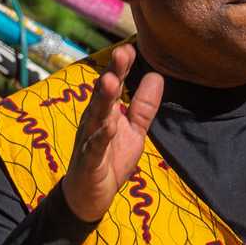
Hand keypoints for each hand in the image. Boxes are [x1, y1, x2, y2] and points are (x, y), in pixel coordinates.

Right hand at [61, 44, 162, 221]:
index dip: (122, 66)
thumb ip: (143, 106)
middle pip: (102, 93)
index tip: (132, 47)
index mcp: (105, 111)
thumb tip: (157, 75)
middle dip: (111, 73)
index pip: (113, 83)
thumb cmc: (110, 159)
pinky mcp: (89, 162)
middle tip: (121, 53)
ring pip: (96, 116)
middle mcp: (94, 120)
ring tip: (111, 81)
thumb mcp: (134, 131)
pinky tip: (109, 126)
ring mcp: (89, 140)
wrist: (88, 196)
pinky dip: (101, 137)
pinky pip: (95, 148)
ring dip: (103, 99)